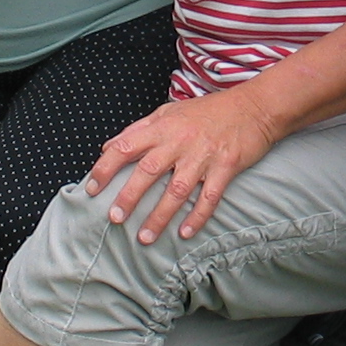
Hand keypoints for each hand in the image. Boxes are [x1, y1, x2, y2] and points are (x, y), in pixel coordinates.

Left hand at [86, 89, 283, 243]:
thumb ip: (139, 129)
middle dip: (129, 196)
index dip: (106, 168)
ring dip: (159, 216)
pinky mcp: (226, 167)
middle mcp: (180, 142)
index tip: (91, 189)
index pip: (126, 146)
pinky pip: (209, 197)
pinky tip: (185, 233)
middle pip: (148, 171)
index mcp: (163, 127)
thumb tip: (109, 147)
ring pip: (176, 190)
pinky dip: (197, 216)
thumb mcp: (169, 112)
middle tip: (114, 218)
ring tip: (144, 238)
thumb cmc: (209, 111)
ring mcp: (203, 156)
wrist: (254, 107)